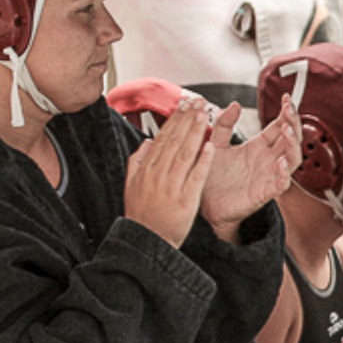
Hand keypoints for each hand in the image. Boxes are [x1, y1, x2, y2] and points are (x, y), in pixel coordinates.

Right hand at [123, 97, 214, 247]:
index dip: (174, 119)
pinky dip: (202, 161)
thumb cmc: (142, 214)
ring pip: (185, 154)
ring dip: (196, 132)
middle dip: (187, 119)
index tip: (184, 104)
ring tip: (205, 114)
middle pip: (174, 141)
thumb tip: (148, 141)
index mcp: (146, 169)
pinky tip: (210, 146)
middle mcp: (158, 174)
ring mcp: (172, 186)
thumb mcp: (132, 184)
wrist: (147, 241)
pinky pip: (195, 176)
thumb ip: (137, 161)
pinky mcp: (186, 200)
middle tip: (198, 101)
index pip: (163, 138)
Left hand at [199, 98, 300, 239]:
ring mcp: (268, 176)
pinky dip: (284, 173)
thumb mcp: (215, 144)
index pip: (279, 126)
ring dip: (293, 144)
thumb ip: (223, 124)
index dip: (286, 112)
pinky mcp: (264, 193)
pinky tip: (280, 162)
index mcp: (258, 147)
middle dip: (293, 123)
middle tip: (289, 109)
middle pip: (291, 139)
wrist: (203, 204)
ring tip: (287, 130)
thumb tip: (234, 105)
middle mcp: (267, 160)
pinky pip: (281, 183)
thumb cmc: (211, 177)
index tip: (286, 98)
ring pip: (293, 159)